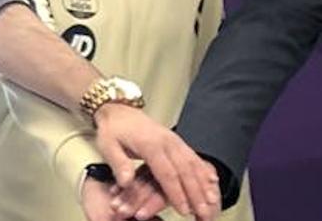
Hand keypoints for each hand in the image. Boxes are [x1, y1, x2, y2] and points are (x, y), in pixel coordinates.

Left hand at [92, 104, 219, 219]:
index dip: (176, 193)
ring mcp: (174, 141)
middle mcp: (166, 141)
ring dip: (204, 184)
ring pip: (193, 164)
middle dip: (196, 193)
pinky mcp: (176, 142)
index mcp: (150, 144)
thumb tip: (125, 182)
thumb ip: (118, 164)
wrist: (118, 110)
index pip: (167, 173)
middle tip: (203, 212)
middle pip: (185, 170)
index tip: (183, 210)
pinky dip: (204, 171)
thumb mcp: (107, 145)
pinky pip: (194, 157)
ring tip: (212, 202)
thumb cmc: (113, 130)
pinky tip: (213, 181)